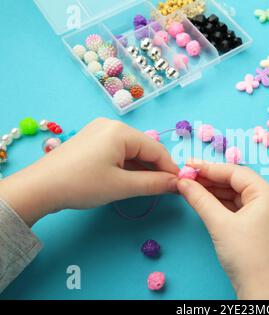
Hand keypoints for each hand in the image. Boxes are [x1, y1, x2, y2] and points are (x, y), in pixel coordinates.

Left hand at [0, 118, 178, 225]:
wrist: (40, 187)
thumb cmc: (83, 184)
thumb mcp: (122, 186)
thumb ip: (154, 184)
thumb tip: (178, 184)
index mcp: (121, 131)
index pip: (156, 149)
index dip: (170, 168)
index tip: (180, 185)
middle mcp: (112, 125)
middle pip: (144, 147)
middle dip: (156, 168)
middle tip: (165, 188)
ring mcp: (99, 130)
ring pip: (131, 150)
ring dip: (142, 167)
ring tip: (149, 186)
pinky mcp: (91, 140)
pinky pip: (118, 150)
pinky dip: (128, 164)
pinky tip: (131, 178)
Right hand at [177, 160, 268, 299]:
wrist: (262, 289)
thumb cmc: (246, 255)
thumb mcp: (219, 224)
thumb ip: (200, 199)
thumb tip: (183, 182)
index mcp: (266, 193)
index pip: (235, 172)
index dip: (209, 168)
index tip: (187, 165)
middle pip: (235, 181)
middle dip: (210, 179)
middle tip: (186, 176)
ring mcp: (265, 212)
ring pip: (235, 194)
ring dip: (213, 191)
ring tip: (190, 187)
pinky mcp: (258, 224)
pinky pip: (237, 206)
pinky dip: (220, 203)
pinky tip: (204, 201)